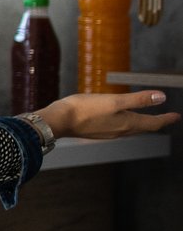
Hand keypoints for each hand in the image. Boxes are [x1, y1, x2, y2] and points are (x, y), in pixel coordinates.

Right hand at [37, 90, 176, 140]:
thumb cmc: (85, 109)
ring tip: (147, 119)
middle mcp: (120, 131)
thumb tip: (162, 97)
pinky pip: (119, 129)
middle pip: (144, 128)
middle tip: (166, 118)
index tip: (176, 116)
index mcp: (127, 123)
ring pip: (132, 129)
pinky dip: (128, 124)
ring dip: (142, 124)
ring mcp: (109, 132)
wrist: (59, 120)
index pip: (153, 123)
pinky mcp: (98, 131)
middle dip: (156, 122)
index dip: (166, 119)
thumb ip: (139, 99)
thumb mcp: (114, 101)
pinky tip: (121, 120)